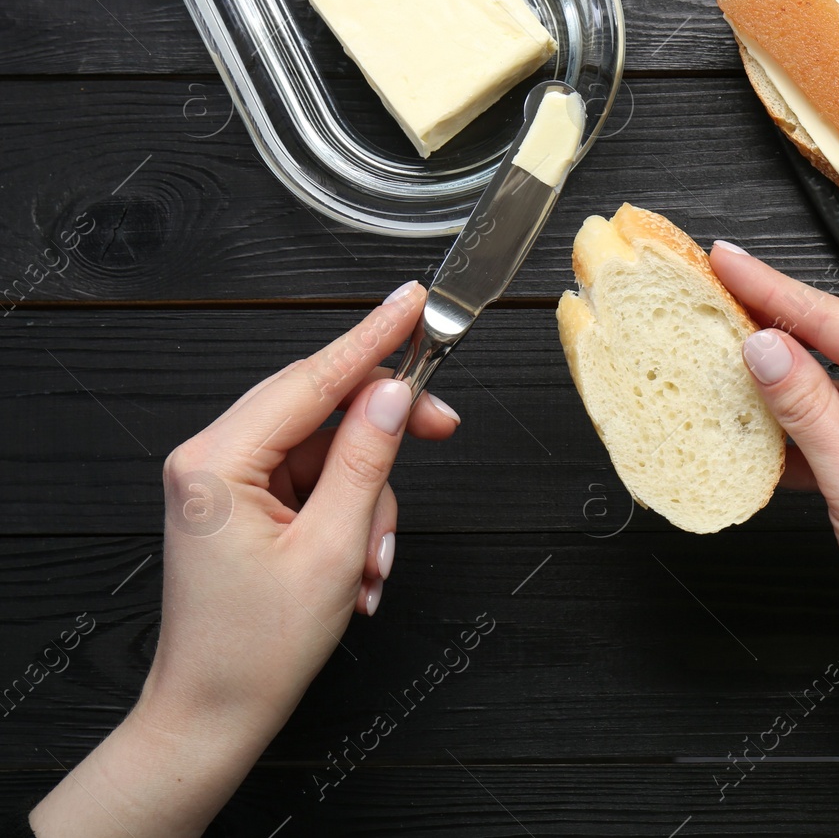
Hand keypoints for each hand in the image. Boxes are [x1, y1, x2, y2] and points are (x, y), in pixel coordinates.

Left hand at [32, 282, 458, 837]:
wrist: (213, 716)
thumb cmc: (253, 650)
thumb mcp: (332, 549)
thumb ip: (365, 459)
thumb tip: (392, 396)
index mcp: (217, 461)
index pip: (312, 378)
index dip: (372, 338)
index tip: (413, 303)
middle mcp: (213, 460)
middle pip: (323, 407)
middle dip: (385, 433)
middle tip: (443, 427)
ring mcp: (228, 483)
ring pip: (330, 451)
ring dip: (368, 504)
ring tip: (370, 564)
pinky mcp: (245, 505)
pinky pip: (318, 483)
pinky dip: (350, 520)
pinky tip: (356, 569)